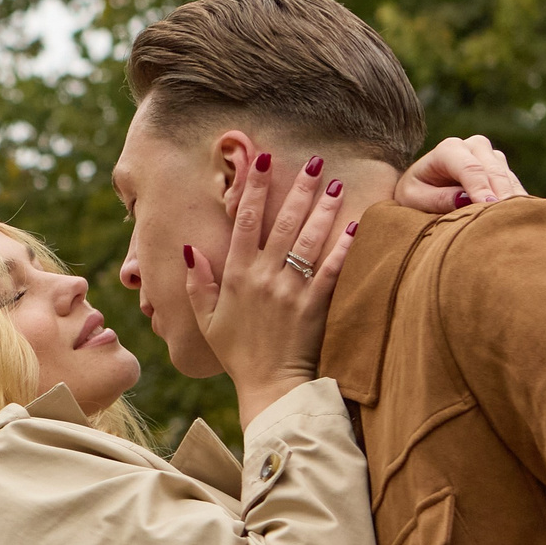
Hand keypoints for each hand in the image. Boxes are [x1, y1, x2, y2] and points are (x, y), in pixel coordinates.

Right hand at [184, 152, 358, 425]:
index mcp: (235, 275)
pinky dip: (343, 247)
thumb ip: (198, 283)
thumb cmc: (237, 352)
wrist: (268, 385)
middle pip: (282, 222)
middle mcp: (262, 276)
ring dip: (323, 209)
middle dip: (298, 188)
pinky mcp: (314, 305)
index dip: (253, 188)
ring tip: (336, 183)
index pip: (244, 221)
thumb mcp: (207, 319)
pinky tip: (356, 226)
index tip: (261, 159)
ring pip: (308, 239)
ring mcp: (290, 290)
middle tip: (314, 160)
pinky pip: (331, 270)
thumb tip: (190, 249)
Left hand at [395, 134, 526, 213]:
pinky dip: (516, 201)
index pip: (470, 169)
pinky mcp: (501, 167)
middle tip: (507, 219)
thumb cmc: (414, 193)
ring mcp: (490, 155)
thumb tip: (465, 200)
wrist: (422, 186)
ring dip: (511, 199)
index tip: (488, 207)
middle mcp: (473, 146)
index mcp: (448, 149)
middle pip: (493, 171)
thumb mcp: (415, 198)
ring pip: (507, 177)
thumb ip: (438, 199)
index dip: (481, 188)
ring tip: (513, 221)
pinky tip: (517, 217)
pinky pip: (513, 184)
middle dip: (501, 195)